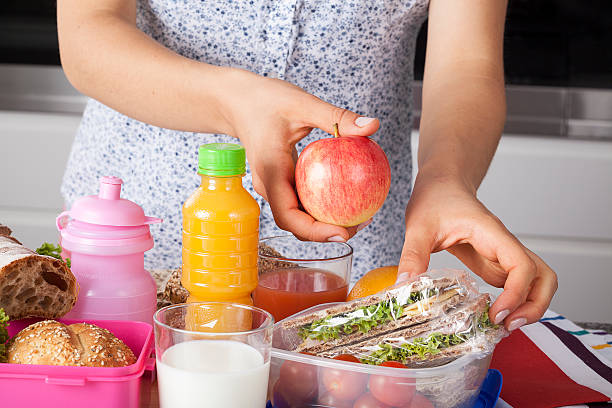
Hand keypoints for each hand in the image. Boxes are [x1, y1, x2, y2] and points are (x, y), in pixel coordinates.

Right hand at [222, 69, 377, 241]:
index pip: (289, 216)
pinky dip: (323, 202)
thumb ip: (337, 117)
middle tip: (363, 221)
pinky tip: (348, 193)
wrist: (237, 100)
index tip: (343, 233)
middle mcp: (270, 187)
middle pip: (298, 224)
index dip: (316, 232)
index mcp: (270, 174)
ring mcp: (274, 186)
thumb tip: (373, 126)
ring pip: (300, 215)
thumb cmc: (265, 99)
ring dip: (327, 220)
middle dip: (328, 232)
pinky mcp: (281, 181)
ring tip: (360, 213)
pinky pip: (302, 199)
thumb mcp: (303, 103)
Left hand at [396, 172, 557, 330]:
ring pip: (535, 283)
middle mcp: (504, 246)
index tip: (497, 313)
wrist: (442, 184)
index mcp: (491, 233)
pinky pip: (514, 286)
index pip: (522, 265)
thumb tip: (404, 286)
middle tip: (508, 326)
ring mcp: (501, 256)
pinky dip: (511, 303)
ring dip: (528, 307)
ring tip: (502, 326)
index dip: (517, 294)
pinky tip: (490, 316)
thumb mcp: (418, 226)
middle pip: (544, 277)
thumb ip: (413, 255)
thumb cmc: (436, 198)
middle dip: (535, 306)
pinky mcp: (493, 263)